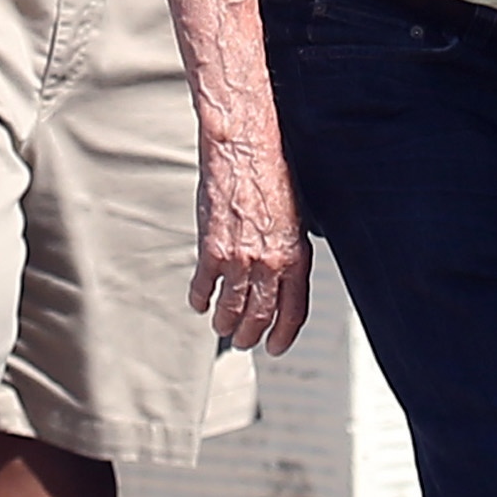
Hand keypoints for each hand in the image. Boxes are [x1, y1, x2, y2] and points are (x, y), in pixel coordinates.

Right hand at [188, 124, 312, 354]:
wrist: (244, 149)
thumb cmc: (273, 174)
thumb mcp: (297, 217)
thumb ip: (291, 249)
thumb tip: (286, 273)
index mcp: (295, 256)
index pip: (293, 312)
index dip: (283, 335)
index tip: (275, 346)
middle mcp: (269, 263)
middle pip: (260, 317)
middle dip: (251, 336)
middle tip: (243, 341)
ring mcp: (239, 259)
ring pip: (231, 308)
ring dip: (225, 324)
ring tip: (221, 327)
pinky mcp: (211, 250)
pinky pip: (204, 286)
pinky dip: (200, 299)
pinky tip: (199, 303)